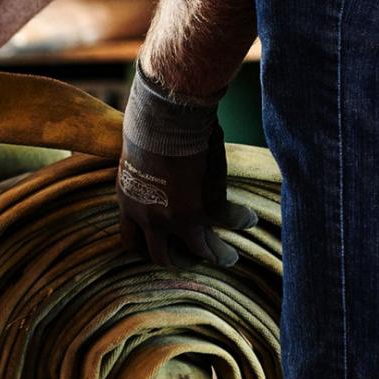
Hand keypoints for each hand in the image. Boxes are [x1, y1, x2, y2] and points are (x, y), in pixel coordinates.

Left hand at [117, 68, 256, 268]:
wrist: (166, 117)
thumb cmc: (147, 124)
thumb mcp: (135, 158)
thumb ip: (145, 176)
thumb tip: (156, 171)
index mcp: (129, 203)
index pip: (132, 241)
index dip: (147, 247)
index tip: (159, 246)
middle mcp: (151, 218)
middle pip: (162, 256)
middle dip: (179, 261)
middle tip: (192, 259)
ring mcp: (180, 218)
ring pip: (200, 251)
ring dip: (217, 255)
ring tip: (229, 258)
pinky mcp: (207, 208)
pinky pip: (229, 222)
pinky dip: (241, 221)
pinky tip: (249, 218)